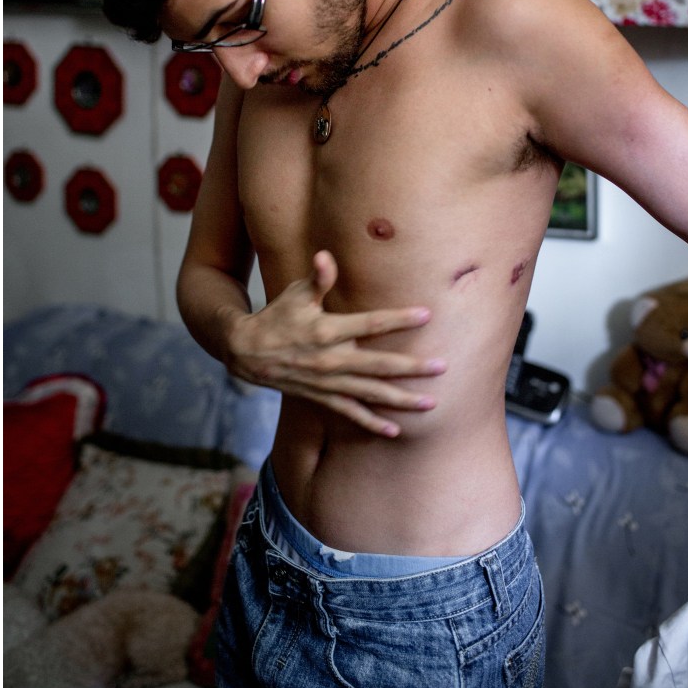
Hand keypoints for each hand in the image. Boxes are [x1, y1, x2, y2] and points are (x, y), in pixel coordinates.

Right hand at [226, 250, 440, 436]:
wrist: (245, 351)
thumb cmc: (276, 317)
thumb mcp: (295, 295)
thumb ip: (316, 279)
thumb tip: (326, 256)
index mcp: (326, 331)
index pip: (369, 324)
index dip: (398, 319)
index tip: (426, 315)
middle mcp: (330, 359)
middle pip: (378, 364)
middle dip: (412, 367)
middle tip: (442, 367)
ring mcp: (327, 382)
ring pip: (370, 393)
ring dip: (401, 400)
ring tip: (431, 404)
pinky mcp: (321, 396)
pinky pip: (350, 413)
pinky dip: (371, 423)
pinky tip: (394, 431)